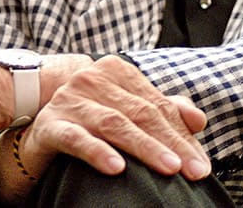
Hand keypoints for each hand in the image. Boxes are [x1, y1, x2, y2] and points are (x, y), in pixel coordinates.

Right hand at [10, 55, 209, 183]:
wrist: (40, 136)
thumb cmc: (90, 124)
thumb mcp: (127, 113)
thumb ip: (161, 111)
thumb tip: (198, 119)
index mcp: (114, 71)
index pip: (156, 104)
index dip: (182, 134)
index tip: (201, 164)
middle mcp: (90, 79)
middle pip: (140, 112)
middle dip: (171, 144)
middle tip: (194, 171)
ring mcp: (68, 100)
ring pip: (114, 123)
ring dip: (145, 147)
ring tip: (169, 168)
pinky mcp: (50, 124)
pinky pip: (77, 138)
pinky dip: (98, 152)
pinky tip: (117, 167)